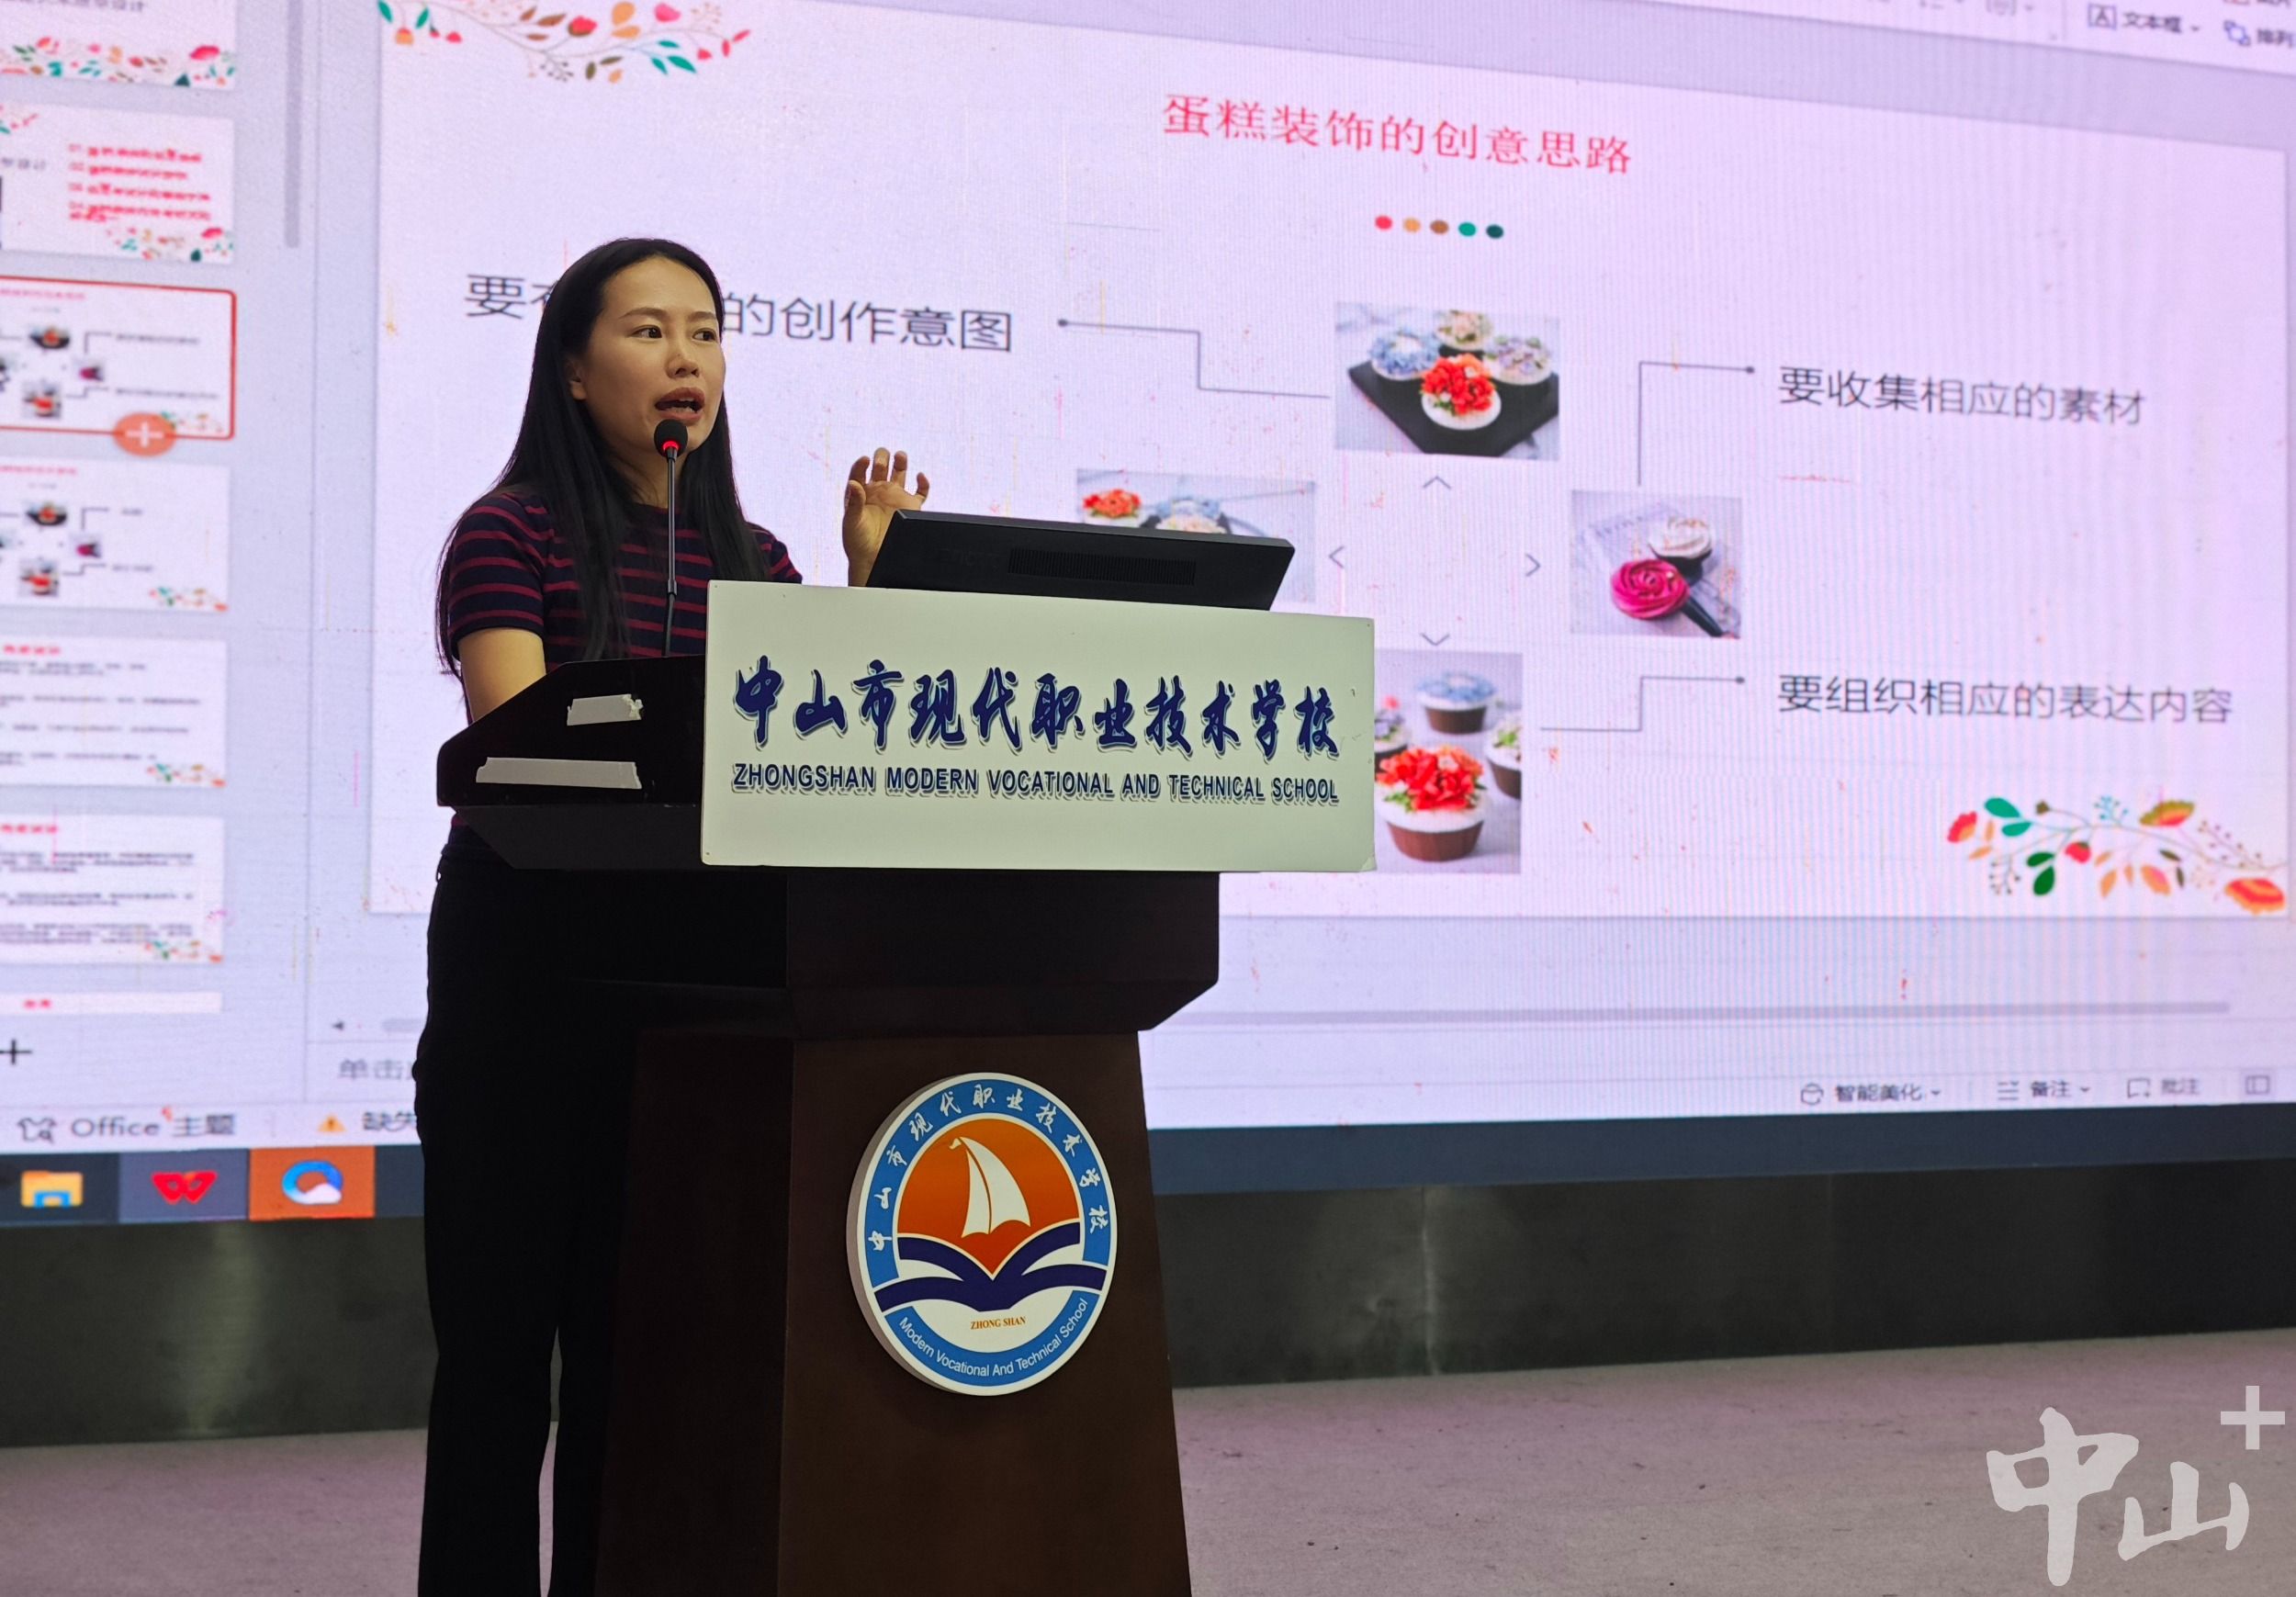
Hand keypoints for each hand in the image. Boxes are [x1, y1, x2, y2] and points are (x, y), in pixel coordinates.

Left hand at [841, 447, 930, 586]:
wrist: (873, 559)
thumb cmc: (857, 541)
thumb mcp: (851, 521)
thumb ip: (853, 501)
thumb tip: (853, 482)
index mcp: (861, 492)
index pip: (860, 471)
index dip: (862, 464)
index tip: (865, 459)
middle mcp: (878, 491)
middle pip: (881, 466)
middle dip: (881, 458)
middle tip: (882, 460)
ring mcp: (895, 497)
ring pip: (900, 472)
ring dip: (900, 461)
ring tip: (900, 455)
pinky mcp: (910, 507)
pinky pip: (921, 492)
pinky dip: (923, 483)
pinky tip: (920, 476)